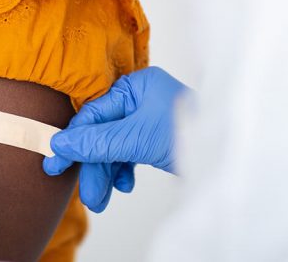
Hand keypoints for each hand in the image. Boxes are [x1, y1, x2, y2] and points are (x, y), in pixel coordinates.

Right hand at [42, 67, 189, 212]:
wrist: (232, 155)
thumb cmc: (190, 134)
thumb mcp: (136, 139)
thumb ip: (96, 143)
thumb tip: (60, 144)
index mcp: (136, 86)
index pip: (93, 115)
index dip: (73, 142)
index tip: (55, 164)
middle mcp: (141, 98)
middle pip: (103, 133)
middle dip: (95, 166)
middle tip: (89, 196)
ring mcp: (149, 118)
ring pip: (115, 146)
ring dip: (107, 173)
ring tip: (102, 200)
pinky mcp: (157, 137)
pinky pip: (130, 151)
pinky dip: (124, 169)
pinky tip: (125, 184)